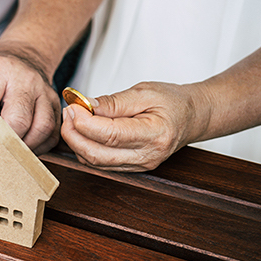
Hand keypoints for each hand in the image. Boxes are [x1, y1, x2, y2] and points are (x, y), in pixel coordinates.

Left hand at [0, 42, 60, 153]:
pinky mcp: (56, 105)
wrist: (22, 54)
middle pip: (17, 121)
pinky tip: (23, 146)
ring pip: (41, 129)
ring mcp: (44, 92)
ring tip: (7, 152)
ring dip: (23, 147)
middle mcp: (24, 80)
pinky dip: (38, 147)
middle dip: (1, 143)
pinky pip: (51, 134)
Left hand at [60, 82, 209, 170]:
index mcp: (155, 135)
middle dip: (74, 135)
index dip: (85, 122)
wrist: (192, 117)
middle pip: (97, 155)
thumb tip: (85, 106)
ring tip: (73, 118)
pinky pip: (100, 163)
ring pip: (95, 162)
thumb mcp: (144, 92)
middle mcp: (147, 156)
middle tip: (68, 112)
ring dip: (77, 142)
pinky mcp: (131, 168)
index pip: (110, 135)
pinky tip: (82, 130)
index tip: (73, 107)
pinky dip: (85, 148)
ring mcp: (139, 166)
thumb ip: (113, 102)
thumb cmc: (173, 102)